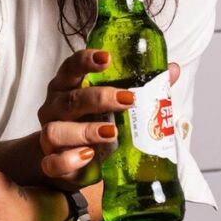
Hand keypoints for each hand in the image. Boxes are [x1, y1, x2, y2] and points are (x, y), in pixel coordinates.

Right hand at [37, 50, 179, 184]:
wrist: (69, 161)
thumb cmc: (92, 124)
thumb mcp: (114, 105)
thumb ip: (142, 88)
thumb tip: (172, 70)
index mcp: (67, 86)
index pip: (71, 66)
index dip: (86, 60)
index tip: (107, 58)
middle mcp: (54, 107)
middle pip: (70, 98)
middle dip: (99, 98)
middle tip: (127, 99)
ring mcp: (48, 135)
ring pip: (56, 130)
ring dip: (85, 131)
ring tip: (112, 133)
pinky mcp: (50, 161)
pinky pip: (53, 162)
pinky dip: (69, 160)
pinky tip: (88, 157)